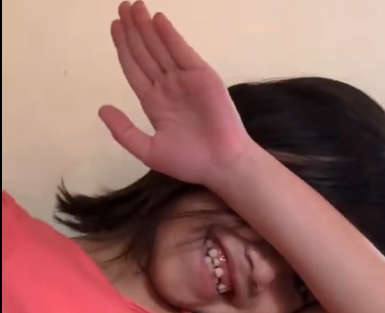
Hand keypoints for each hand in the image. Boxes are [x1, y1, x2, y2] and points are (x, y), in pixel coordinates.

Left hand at [100, 1, 251, 185]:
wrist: (221, 165)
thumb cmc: (190, 162)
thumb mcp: (149, 152)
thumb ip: (124, 132)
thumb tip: (102, 109)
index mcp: (154, 104)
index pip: (135, 69)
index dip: (124, 47)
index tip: (115, 26)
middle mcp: (168, 88)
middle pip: (145, 53)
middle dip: (133, 30)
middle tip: (122, 6)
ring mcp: (185, 80)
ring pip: (161, 48)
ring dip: (147, 27)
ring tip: (134, 5)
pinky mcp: (202, 76)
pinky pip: (182, 52)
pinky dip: (170, 35)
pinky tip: (158, 20)